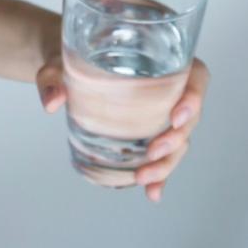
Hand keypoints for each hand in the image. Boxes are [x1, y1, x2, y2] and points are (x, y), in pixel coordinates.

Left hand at [36, 55, 209, 201]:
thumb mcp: (57, 63)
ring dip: (167, 163)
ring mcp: (158, 112)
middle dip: (176, 139)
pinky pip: (161, 154)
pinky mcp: (146, 131)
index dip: (195, 97)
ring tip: (144, 179)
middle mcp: (166, 87)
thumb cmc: (66, 56)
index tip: (176, 116)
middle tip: (153, 153)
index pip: (194, 76)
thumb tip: (52, 102)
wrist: (61, 69)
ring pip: (178, 140)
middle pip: (188, 116)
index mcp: (158, 59)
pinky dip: (159, 174)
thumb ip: (52, 78)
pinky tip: (152, 192)